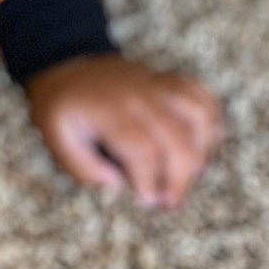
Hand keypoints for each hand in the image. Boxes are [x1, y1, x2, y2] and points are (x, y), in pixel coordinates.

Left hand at [25, 55, 222, 208]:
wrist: (68, 66)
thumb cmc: (64, 110)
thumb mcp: (56, 139)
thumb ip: (82, 167)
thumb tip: (118, 185)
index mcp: (110, 111)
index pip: (143, 149)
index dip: (151, 179)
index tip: (148, 200)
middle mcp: (140, 95)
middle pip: (178, 138)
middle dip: (180, 177)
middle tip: (171, 202)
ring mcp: (159, 85)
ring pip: (199, 115)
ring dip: (202, 151)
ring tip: (190, 176)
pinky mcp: (171, 81)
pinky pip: (204, 97)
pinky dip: (212, 123)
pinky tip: (203, 147)